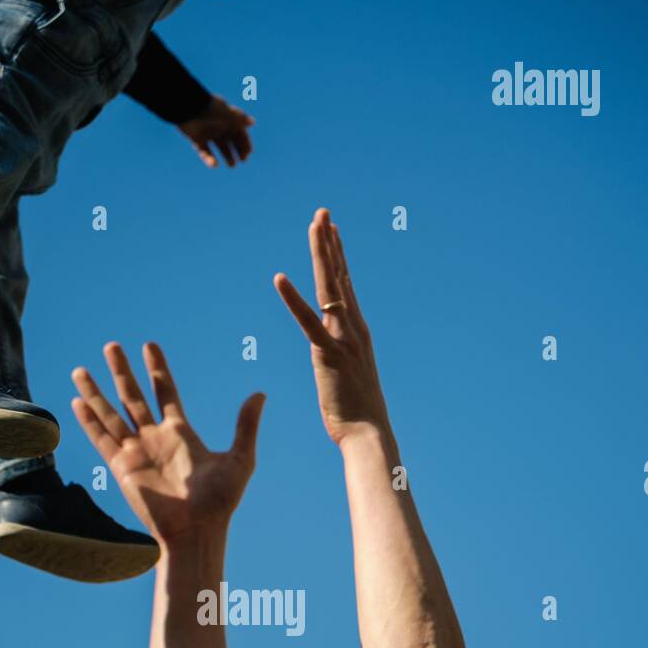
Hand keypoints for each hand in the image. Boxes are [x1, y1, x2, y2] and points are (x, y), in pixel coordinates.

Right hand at [71, 343, 263, 547]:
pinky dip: (89, 421)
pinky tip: (77, 402)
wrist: (196, 532)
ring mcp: (136, 453)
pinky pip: (102, 440)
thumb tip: (260, 394)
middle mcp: (155, 439)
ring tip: (80, 369)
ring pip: (111, 414)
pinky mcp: (122, 468)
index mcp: (180, 434)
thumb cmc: (220, 503)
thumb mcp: (239, 460)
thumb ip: (245, 426)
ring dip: (96, 392)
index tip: (149, 346)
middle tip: (111, 346)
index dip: (157, 369)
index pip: (165, 393)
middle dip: (122, 371)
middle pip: (134, 396)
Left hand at [178, 95, 253, 167]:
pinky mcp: (196, 139)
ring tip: (232, 165)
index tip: (248, 153)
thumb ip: (240, 119)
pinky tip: (214, 164)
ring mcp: (207, 132)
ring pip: (219, 146)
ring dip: (227, 155)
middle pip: (231, 139)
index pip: (239, 131)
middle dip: (238, 150)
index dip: (244, 142)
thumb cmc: (209, 109)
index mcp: (227, 118)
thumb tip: (253, 122)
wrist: (187, 109)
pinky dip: (209, 158)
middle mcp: (218, 125)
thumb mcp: (227, 115)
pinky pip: (204, 151)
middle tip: (242, 161)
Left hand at [274, 208, 389, 444]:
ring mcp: (343, 340)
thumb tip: (335, 358)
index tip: (332, 231)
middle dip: (330, 243)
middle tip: (323, 213)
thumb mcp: (350, 380)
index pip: (346, 287)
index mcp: (358, 334)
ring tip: (315, 224)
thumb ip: (343, 362)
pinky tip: (279, 277)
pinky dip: (292, 299)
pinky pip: (307, 322)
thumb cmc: (360, 416)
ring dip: (321, 253)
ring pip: (330, 288)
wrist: (368, 434)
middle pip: (340, 277)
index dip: (338, 258)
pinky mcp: (327, 355)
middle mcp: (354, 329)